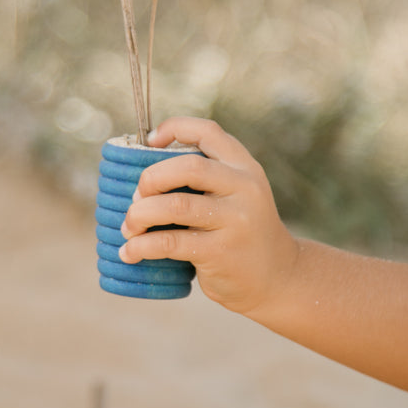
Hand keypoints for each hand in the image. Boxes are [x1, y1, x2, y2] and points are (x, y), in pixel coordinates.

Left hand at [119, 117, 299, 314]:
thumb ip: (208, 180)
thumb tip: (142, 174)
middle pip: (188, 167)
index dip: (174, 129)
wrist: (279, 278)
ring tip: (129, 228)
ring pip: (174, 205)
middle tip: (136, 197)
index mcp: (244, 167)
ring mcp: (235, 221)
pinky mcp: (221, 252)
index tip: (149, 142)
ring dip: (140, 214)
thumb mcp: (238, 196)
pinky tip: (129, 253)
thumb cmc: (241, 233)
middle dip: (150, 179)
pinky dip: (141, 246)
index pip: (208, 132)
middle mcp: (244, 189)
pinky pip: (169, 242)